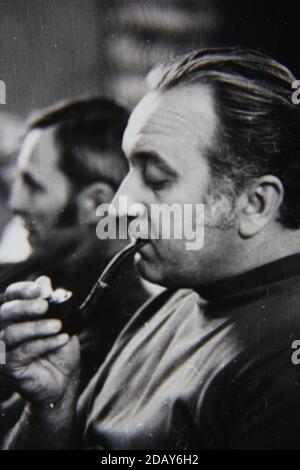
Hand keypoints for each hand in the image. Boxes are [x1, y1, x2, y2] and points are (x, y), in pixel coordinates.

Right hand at [0, 278, 79, 406]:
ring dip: (37, 327)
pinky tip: (61, 339)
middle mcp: (7, 329)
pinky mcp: (8, 366)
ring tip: (58, 326)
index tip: (40, 289)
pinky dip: (44, 343)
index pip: (12, 296)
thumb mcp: (62, 322)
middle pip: (6, 312)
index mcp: (19, 315)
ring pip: (12, 332)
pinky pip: (23, 351)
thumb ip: (53, 303)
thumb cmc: (61, 348)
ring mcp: (4, 349)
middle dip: (26, 306)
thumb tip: (44, 281)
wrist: (65, 379)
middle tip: (45, 306)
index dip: (23, 290)